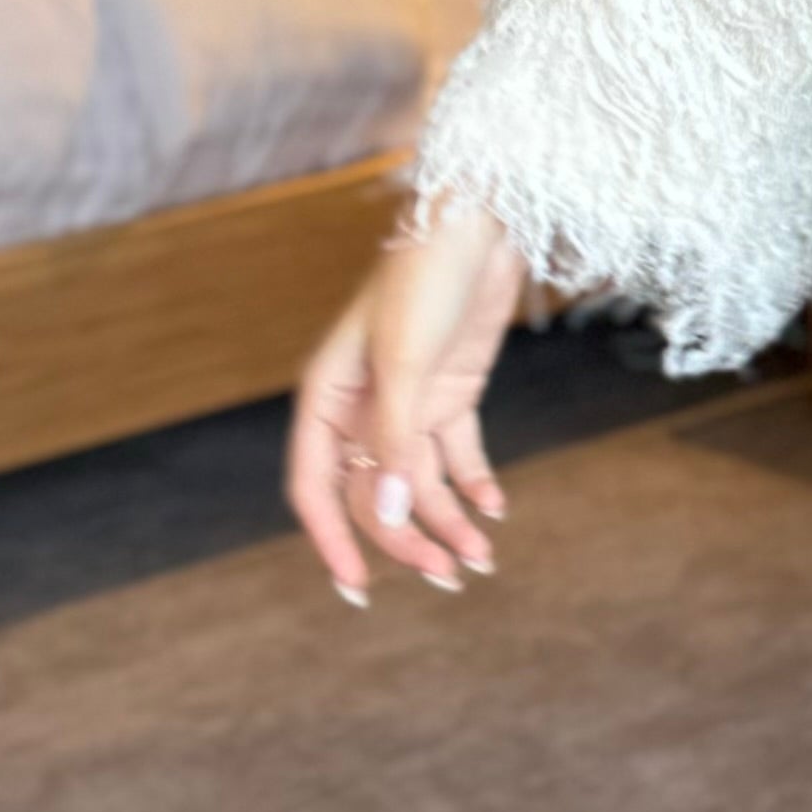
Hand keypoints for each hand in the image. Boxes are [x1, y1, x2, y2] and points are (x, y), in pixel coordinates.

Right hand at [287, 197, 527, 606]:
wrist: (477, 222)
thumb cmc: (425, 279)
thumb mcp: (408, 363)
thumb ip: (396, 441)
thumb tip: (386, 516)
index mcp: (326, 397)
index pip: (317, 487)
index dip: (335, 540)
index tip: (358, 589)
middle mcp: (360, 406)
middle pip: (375, 493)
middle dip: (409, 541)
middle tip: (452, 578)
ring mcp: (407, 400)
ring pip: (419, 481)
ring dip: (449, 521)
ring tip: (482, 560)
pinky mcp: (450, 391)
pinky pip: (456, 454)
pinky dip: (474, 483)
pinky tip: (494, 509)